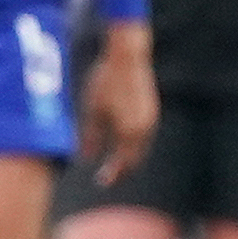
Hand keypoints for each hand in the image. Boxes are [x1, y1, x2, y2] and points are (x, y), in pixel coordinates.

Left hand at [81, 21, 158, 181]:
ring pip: (141, 147)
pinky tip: (122, 138)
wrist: (127, 56)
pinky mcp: (151, 109)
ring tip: (115, 159)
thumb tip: (86, 160)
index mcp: (129, 133)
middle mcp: (144, 130)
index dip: (112, 174)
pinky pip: (144, 134)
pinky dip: (134, 143)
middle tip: (108, 175)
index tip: (101, 181)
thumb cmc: (106, 82)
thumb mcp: (92, 112)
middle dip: (122, 169)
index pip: (122, 163)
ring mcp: (150, 119)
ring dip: (129, 156)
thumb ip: (90, 138)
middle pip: (135, 159)